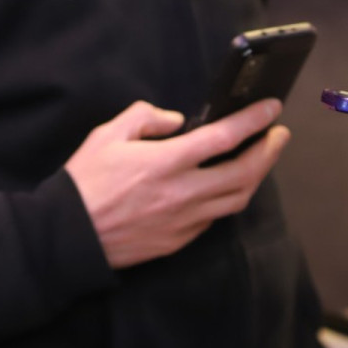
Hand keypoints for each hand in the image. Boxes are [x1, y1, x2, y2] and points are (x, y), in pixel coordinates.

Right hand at [65, 99, 288, 268]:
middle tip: (279, 134)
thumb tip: (176, 120)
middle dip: (269, 151)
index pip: (224, 137)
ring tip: (262, 158)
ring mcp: (184, 220)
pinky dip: (229, 198)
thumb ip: (145, 117)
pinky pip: (215, 217)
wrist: (68, 236)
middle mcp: (182, 193)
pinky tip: (229, 185)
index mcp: (166, 162)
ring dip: (257, 176)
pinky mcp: (179, 240)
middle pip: (244, 173)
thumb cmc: (85, 183)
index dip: (254, 120)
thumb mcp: (107, 135)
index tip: (272, 107)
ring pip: (237, 199)